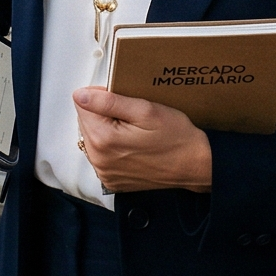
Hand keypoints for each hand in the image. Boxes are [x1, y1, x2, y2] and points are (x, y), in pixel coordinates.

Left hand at [71, 88, 213, 193]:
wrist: (196, 165)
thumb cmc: (176, 137)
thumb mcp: (145, 110)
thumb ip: (108, 101)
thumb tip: (80, 95)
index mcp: (103, 140)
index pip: (82, 105)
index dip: (102, 97)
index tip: (123, 101)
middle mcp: (99, 160)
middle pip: (85, 123)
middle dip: (103, 114)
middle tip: (132, 117)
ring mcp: (105, 173)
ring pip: (92, 138)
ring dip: (106, 130)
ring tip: (133, 131)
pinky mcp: (112, 180)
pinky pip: (101, 155)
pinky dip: (112, 147)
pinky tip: (132, 145)